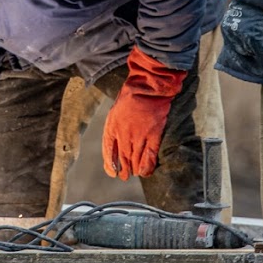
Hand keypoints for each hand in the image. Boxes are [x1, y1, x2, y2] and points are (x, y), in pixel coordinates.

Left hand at [101, 47, 185, 180]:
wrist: (149, 86)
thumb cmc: (131, 97)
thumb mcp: (115, 111)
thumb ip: (114, 128)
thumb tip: (115, 145)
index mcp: (112, 126)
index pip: (108, 151)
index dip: (110, 164)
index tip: (112, 172)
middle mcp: (124, 133)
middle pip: (122, 158)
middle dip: (123, 170)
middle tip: (125, 176)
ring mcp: (139, 135)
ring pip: (135, 160)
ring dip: (134, 169)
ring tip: (134, 173)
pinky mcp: (153, 135)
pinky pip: (150, 156)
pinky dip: (147, 166)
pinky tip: (145, 172)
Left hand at [216, 0, 262, 75]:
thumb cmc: (251, 1)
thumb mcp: (241, 14)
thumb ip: (242, 27)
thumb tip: (248, 41)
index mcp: (226, 28)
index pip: (232, 50)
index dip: (242, 61)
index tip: (251, 67)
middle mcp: (232, 33)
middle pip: (243, 53)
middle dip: (255, 60)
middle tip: (261, 67)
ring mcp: (242, 34)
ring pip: (254, 53)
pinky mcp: (253, 34)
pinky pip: (262, 51)